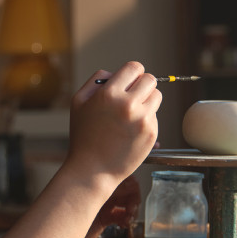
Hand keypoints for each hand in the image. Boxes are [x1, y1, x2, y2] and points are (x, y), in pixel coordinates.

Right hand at [65, 61, 160, 187]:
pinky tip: (131, 130)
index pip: (135, 67)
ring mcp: (143, 120)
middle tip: (132, 96)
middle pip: (151, 80)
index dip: (133, 73)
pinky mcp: (151, 133)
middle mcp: (129, 105)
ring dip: (147, 100)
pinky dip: (146, 119)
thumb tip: (117, 73)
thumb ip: (97, 80)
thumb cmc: (83, 135)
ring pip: (157, 96)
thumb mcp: (79, 102)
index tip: (129, 81)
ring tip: (131, 113)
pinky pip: (155, 116)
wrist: (93, 170)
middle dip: (142, 85)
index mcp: (110, 94)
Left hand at [77, 175, 140, 237]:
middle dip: (133, 200)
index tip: (133, 197)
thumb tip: (123, 187)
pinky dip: (126, 220)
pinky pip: (121, 215)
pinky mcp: (103, 218)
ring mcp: (102, 205)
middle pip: (126, 189)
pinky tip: (123, 225)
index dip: (131, 186)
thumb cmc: (65, 219)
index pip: (121, 177)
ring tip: (128, 220)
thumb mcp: (86, 205)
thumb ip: (103, 193)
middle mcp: (100, 192)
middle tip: (131, 211)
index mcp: (96, 183)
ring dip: (132, 211)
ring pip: (126, 202)